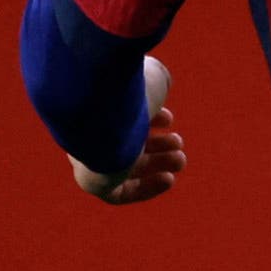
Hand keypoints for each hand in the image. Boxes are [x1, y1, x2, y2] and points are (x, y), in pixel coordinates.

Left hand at [71, 56, 185, 204]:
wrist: (94, 107)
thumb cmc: (124, 89)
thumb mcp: (150, 77)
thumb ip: (157, 82)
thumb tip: (161, 87)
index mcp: (99, 107)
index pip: (122, 118)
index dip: (151, 118)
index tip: (168, 118)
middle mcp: (91, 134)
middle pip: (127, 144)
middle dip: (159, 145)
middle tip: (178, 143)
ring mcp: (90, 158)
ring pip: (126, 167)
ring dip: (158, 165)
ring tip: (179, 160)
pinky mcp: (93, 183)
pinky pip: (120, 192)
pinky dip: (146, 189)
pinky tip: (168, 179)